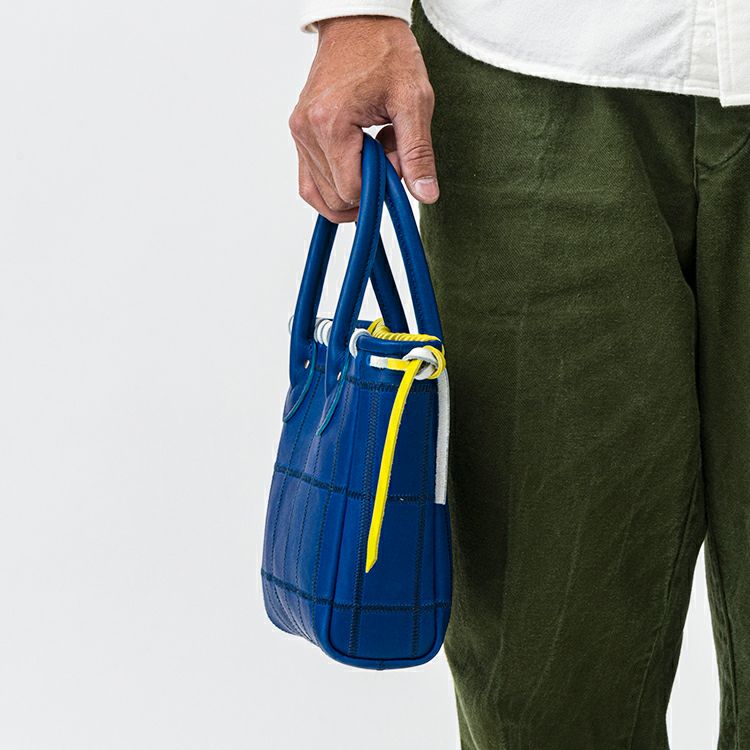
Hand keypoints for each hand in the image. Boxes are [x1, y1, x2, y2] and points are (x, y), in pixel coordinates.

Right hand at [289, 16, 437, 221]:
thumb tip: (425, 194)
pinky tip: (357, 163)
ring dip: (352, 184)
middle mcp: (306, 132)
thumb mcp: (414, 101)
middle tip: (386, 152)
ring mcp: (298, 134)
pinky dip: (335, 184)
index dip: (380, 184)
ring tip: (372, 150)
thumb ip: (418, 152)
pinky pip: (310, 182)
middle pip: (335, 197)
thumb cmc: (385, 52)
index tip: (396, 157)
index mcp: (330, 124)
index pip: (351, 190)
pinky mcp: (299, 134)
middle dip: (366, 187)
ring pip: (321, 194)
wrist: (360, 22)